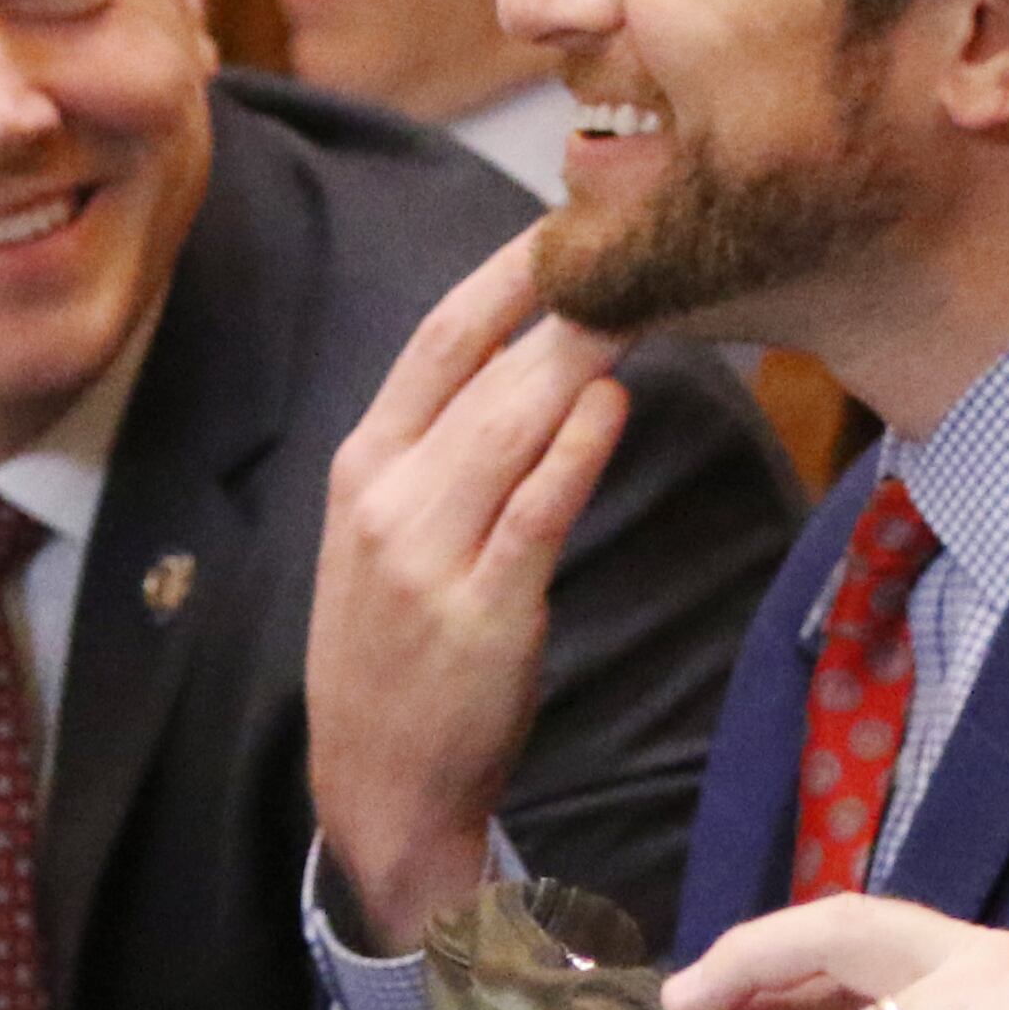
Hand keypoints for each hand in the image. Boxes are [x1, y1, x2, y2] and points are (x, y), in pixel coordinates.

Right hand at [309, 231, 631, 951]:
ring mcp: (427, 556)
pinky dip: (573, 450)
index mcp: (363, 466)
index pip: (437, 340)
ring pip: (510, 426)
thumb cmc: (401, 652)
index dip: (505, 275)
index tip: (568, 223)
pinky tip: (611, 402)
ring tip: (646, 297)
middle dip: (565, 300)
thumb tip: (541, 364)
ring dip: (580, 354)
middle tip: (639, 242)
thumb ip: (450, 452)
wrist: (377, 787)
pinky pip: (533, 511)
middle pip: (484, 370)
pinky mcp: (481, 612)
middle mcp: (386, 498)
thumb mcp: (392, 535)